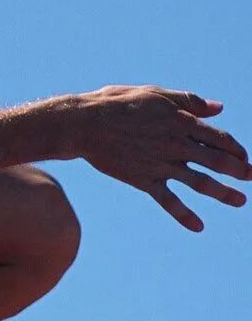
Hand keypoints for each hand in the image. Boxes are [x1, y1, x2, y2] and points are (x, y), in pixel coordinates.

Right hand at [75, 85, 250, 230]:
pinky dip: (184, 214)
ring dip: (223, 193)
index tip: (244, 156)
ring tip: (240, 201)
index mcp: (181, 122)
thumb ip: (189, 102)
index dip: (236, 148)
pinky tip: (199, 226)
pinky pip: (168, 201)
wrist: (84, 125)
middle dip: (239, 170)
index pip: (220, 138)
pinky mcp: (144, 180)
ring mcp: (161, 165)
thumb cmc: (116, 104)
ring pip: (200, 182)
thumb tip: (218, 109)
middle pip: (217, 161)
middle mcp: (176, 145)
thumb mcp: (155, 94)